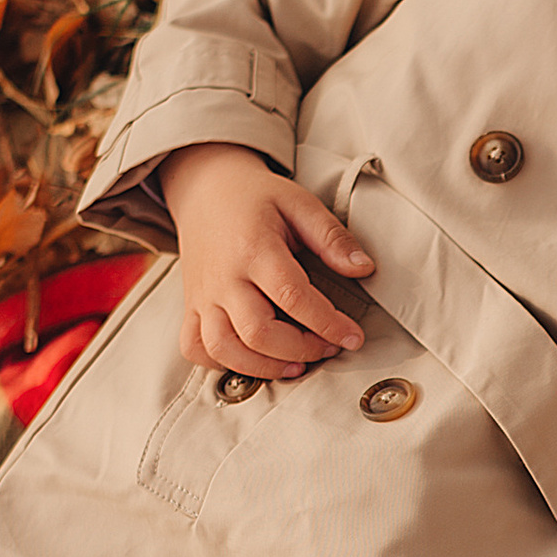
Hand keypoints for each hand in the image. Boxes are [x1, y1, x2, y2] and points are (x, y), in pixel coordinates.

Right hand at [161, 141, 373, 379]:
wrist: (205, 189)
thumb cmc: (255, 198)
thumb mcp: (300, 203)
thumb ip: (332, 237)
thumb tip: (364, 268)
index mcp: (254, 248)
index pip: (292, 296)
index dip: (327, 323)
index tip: (353, 337)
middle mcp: (224, 277)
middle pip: (258, 332)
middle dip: (301, 350)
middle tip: (328, 347)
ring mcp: (203, 296)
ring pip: (223, 348)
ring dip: (263, 367)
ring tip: (296, 365)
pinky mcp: (192, 306)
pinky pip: (194, 347)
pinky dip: (220, 363)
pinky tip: (251, 360)